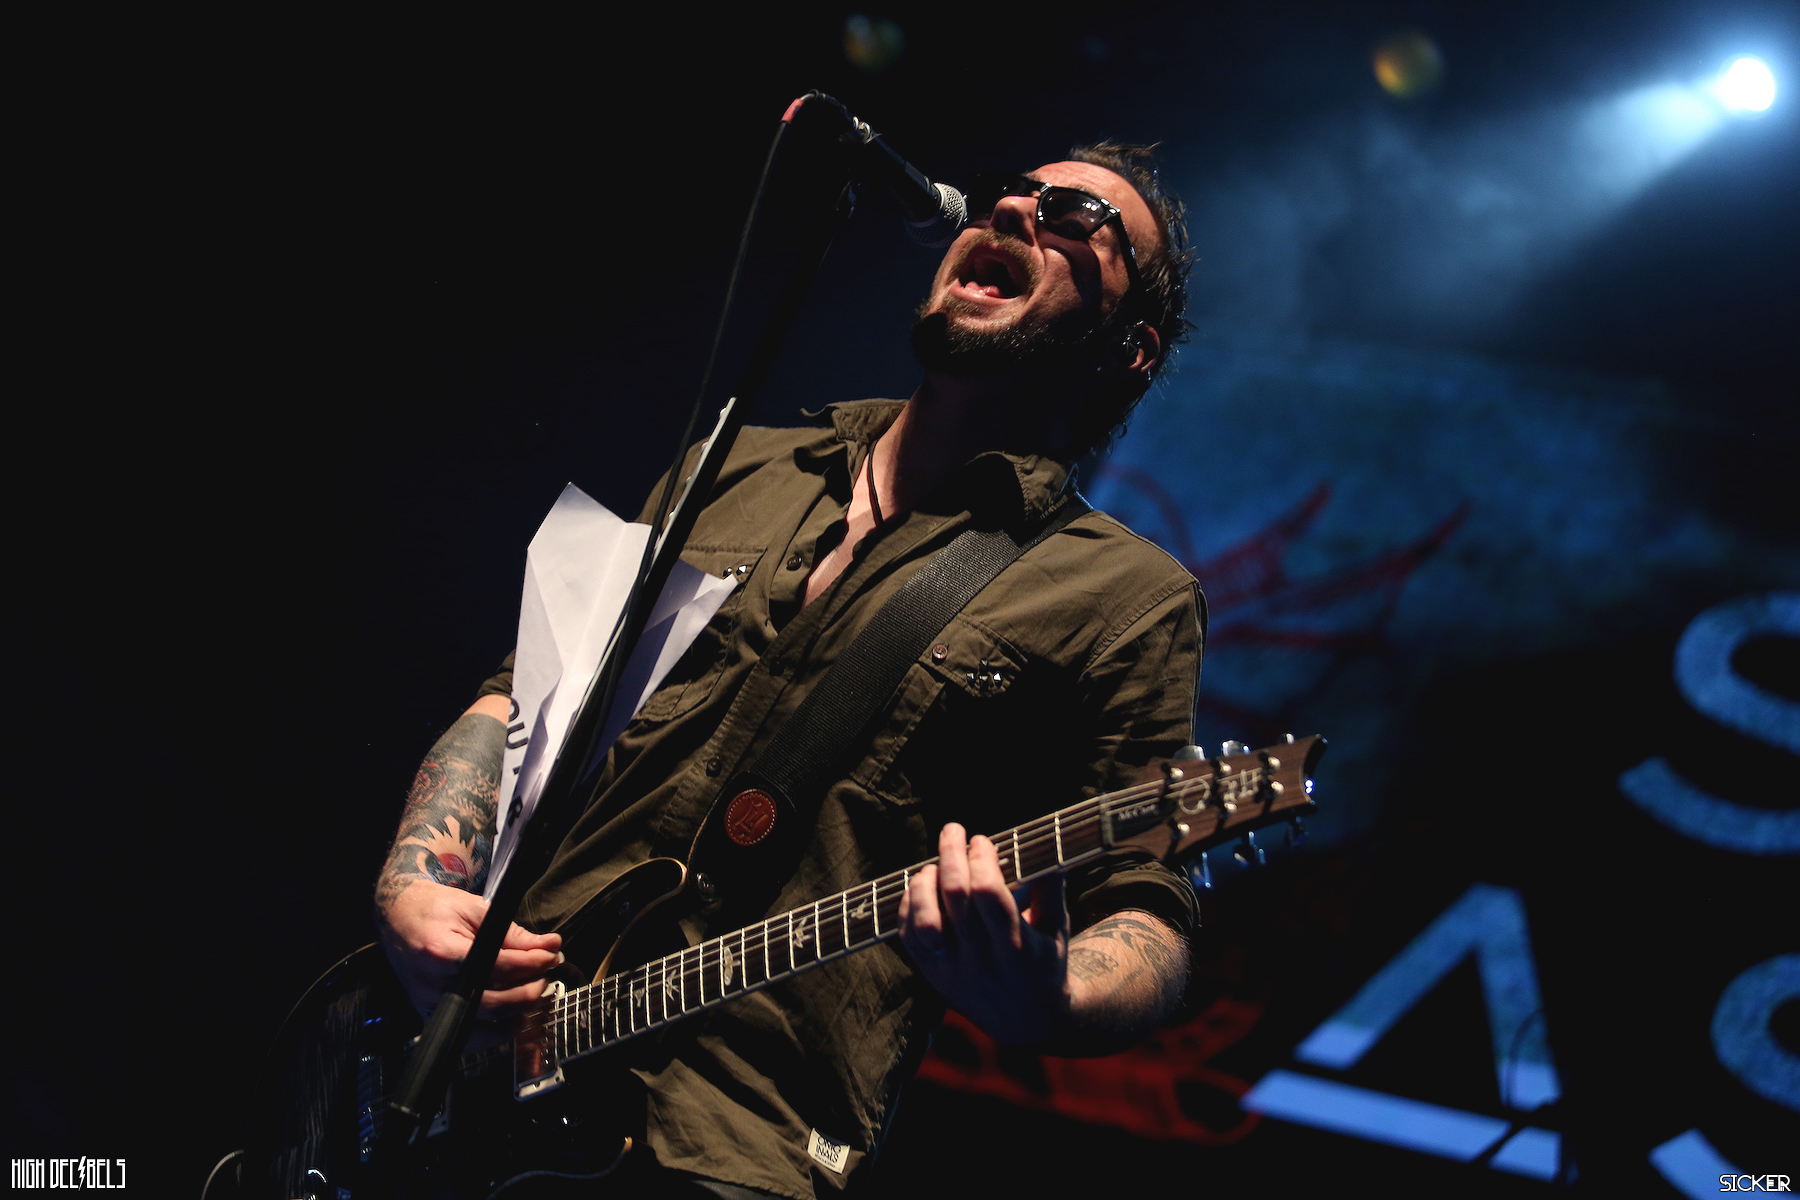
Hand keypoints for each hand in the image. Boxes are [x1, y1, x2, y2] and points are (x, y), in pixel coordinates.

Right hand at [376, 879, 562, 1018]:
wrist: (397, 918)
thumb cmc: (435, 910)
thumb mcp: (475, 909)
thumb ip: (512, 933)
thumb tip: (550, 946)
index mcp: (443, 952)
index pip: (499, 966)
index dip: (532, 962)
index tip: (552, 954)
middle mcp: (433, 985)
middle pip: (493, 1002)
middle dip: (529, 990)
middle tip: (546, 974)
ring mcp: (428, 1005)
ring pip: (482, 1029)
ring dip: (517, 1015)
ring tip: (533, 994)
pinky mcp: (428, 1016)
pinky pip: (466, 1039)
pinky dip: (493, 1034)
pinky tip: (512, 1018)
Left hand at [898, 822, 1070, 1045]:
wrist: (1029, 1022)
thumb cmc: (1046, 963)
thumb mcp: (1057, 929)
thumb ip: (1051, 889)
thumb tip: (1048, 844)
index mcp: (1016, 948)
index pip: (989, 895)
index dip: (982, 860)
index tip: (982, 840)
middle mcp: (982, 961)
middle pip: (956, 899)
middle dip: (951, 855)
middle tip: (953, 830)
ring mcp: (953, 972)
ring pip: (924, 923)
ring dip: (924, 885)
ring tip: (934, 866)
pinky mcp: (933, 977)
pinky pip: (909, 939)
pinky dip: (907, 907)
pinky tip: (919, 887)